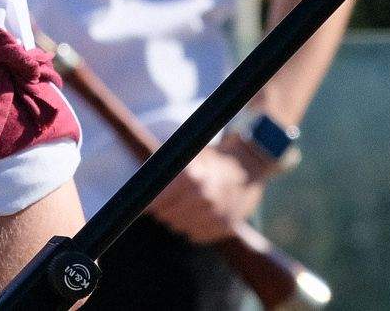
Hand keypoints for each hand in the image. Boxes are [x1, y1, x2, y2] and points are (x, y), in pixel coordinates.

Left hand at [148, 140, 266, 243]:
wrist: (252, 164)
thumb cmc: (214, 159)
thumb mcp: (191, 155)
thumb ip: (165, 169)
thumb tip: (137, 188)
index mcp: (193, 178)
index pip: (155, 204)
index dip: (152, 202)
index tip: (153, 201)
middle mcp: (205, 197)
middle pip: (166, 216)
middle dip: (168, 208)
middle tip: (181, 196)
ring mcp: (217, 214)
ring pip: (180, 227)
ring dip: (182, 217)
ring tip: (196, 202)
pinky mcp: (226, 227)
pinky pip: (196, 235)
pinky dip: (197, 226)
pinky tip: (207, 211)